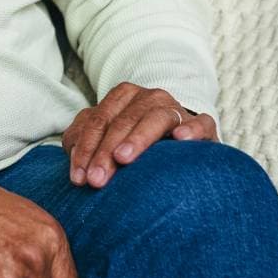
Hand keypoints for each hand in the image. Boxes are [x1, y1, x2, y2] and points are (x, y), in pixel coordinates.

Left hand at [62, 83, 219, 188]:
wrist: (182, 153)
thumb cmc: (136, 146)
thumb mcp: (106, 141)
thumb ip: (84, 140)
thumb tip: (72, 151)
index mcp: (124, 96)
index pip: (98, 119)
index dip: (86, 148)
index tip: (78, 178)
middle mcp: (149, 98)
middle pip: (123, 120)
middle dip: (105, 151)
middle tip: (96, 180)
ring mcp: (177, 109)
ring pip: (155, 117)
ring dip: (138, 138)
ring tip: (124, 158)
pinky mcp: (204, 125)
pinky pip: (201, 123)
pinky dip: (191, 129)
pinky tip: (181, 140)